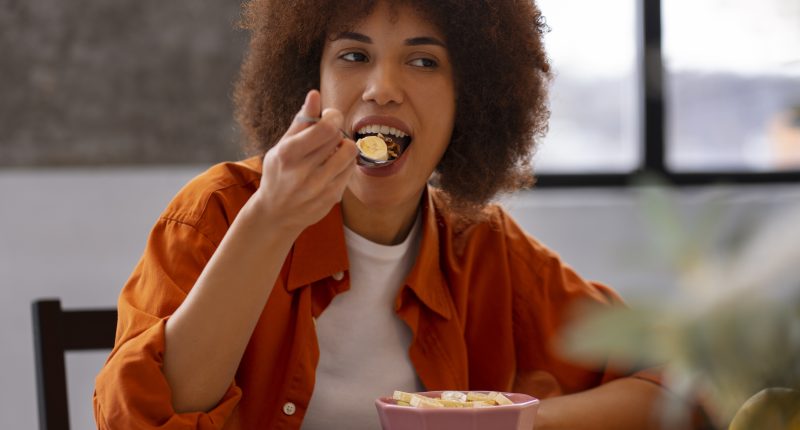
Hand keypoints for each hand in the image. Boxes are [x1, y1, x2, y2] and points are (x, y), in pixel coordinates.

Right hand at [252, 90, 357, 233]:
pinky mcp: (331, 198)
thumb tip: (315, 94)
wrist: (276, 214)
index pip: (326, 128)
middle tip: (328, 135)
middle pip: (339, 138)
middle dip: (337, 131)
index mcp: (288, 154)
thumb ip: (301, 121)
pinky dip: (344, 164)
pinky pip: (350, 170)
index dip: (333, 116)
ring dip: (344, 147)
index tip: (330, 116)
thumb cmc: (279, 173)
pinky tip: (332, 167)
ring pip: (349, 154)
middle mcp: (303, 172)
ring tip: (332, 151)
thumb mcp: (282, 145)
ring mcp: (319, 188)